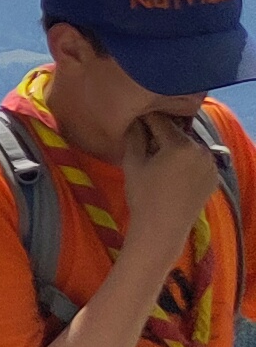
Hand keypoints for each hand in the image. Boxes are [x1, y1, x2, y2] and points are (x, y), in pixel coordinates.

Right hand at [127, 108, 221, 251]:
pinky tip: (173, 171)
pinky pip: (198, 159)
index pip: (161, 120)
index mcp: (180, 144)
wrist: (162, 228)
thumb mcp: (133, 163)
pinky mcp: (214, 175)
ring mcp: (211, 163)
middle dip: (162, 134)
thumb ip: (135, 137)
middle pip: (177, 132)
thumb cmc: (143, 196)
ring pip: (189, 145)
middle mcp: (201, 149)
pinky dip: (187, 159)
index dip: (145, 118)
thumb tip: (136, 120)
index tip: (135, 119)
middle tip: (146, 141)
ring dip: (175, 146)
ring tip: (159, 158)